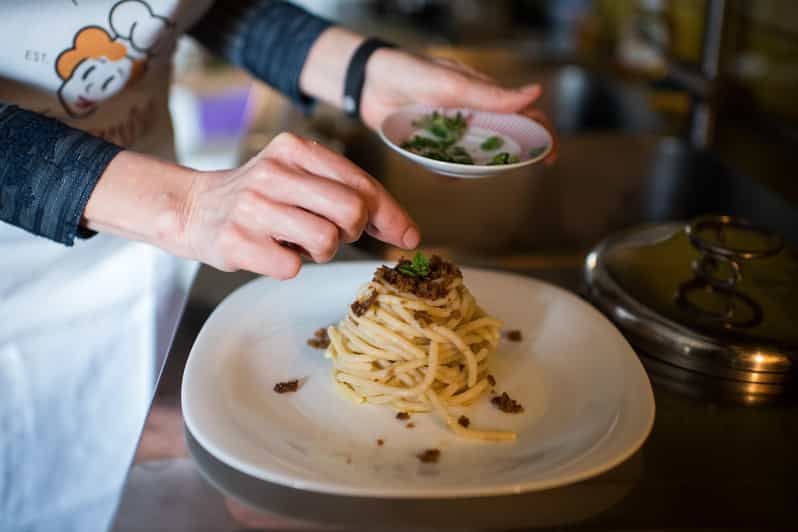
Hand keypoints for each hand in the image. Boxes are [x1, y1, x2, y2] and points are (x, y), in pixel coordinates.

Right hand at [182, 132, 419, 278]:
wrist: (195, 208)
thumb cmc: (261, 197)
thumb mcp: (301, 177)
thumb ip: (348, 194)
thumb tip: (404, 231)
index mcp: (296, 149)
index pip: (361, 183)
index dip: (391, 214)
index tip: (407, 236)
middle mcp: (274, 172)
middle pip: (351, 211)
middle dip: (353, 231)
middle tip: (332, 233)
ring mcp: (253, 207)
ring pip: (327, 241)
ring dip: (322, 252)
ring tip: (298, 242)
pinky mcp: (238, 242)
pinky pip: (293, 267)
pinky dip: (290, 266)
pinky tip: (273, 251)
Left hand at [361, 50, 557, 163]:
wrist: (368, 84)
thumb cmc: (410, 72)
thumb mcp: (451, 82)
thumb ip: (489, 93)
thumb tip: (534, 94)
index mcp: (484, 97)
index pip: (523, 114)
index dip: (541, 133)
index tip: (548, 154)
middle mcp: (473, 117)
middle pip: (505, 141)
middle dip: (516, 158)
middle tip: (517, 171)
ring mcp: (453, 134)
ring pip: (478, 159)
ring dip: (482, 169)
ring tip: (478, 173)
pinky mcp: (433, 148)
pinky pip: (448, 167)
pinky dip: (451, 173)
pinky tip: (447, 174)